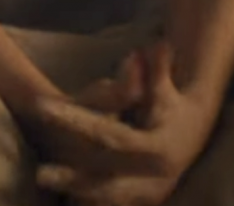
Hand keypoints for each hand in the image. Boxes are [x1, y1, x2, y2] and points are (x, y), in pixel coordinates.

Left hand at [28, 41, 217, 205]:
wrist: (194, 137)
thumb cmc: (174, 107)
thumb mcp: (165, 89)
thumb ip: (158, 70)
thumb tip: (155, 43)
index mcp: (157, 149)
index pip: (110, 136)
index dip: (76, 122)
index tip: (43, 108)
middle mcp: (155, 179)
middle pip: (107, 180)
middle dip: (73, 178)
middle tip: (39, 173)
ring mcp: (148, 195)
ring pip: (106, 199)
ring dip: (77, 194)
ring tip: (43, 183)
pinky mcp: (141, 202)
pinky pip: (110, 204)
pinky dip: (89, 203)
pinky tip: (65, 202)